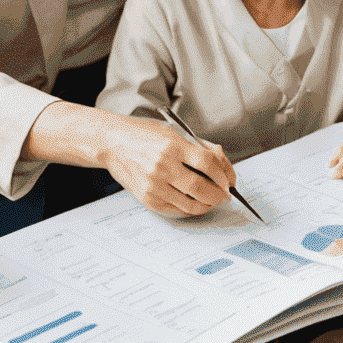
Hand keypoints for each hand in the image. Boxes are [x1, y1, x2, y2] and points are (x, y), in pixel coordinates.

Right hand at [100, 116, 234, 217]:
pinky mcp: (148, 199)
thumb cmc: (144, 135)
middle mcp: (163, 166)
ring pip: (191, 204)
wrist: (113, 143)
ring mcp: (154, 185)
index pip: (207, 163)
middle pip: (201, 188)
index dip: (223, 174)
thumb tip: (222, 165)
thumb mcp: (173, 132)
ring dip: (207, 205)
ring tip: (211, 200)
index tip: (228, 180)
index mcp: (172, 145)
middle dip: (219, 195)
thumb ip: (198, 147)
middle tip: (224, 195)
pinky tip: (194, 202)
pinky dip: (190, 208)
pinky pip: (176, 210)